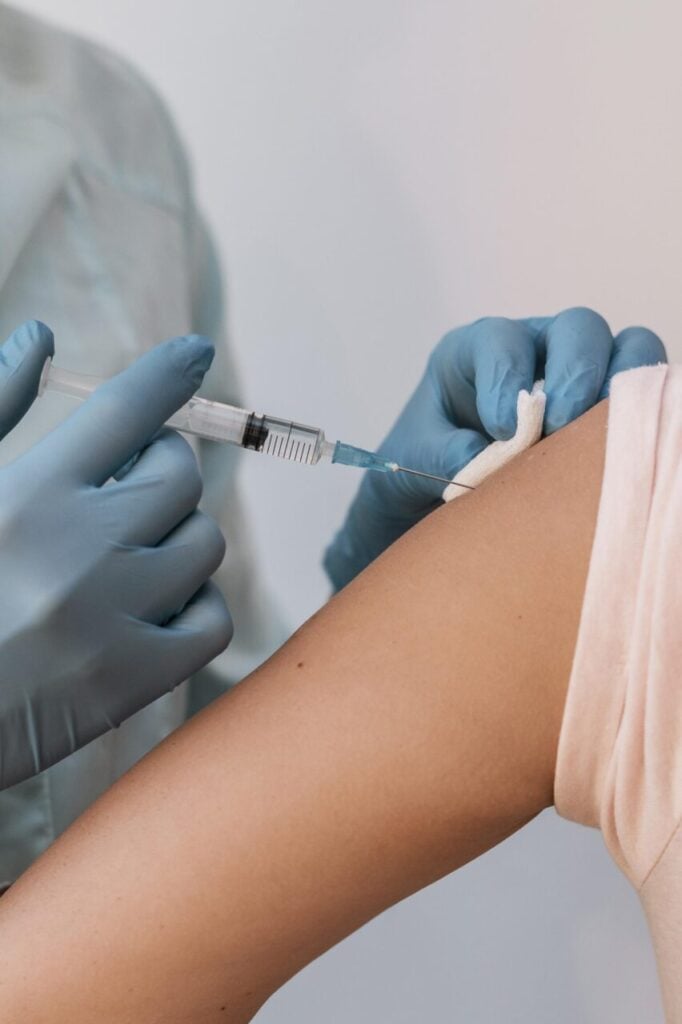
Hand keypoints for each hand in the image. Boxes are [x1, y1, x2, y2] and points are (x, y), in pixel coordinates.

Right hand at [0, 321, 231, 789]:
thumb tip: (43, 336)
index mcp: (28, 495)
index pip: (125, 409)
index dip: (168, 373)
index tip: (195, 352)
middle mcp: (78, 551)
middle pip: (179, 474)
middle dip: (159, 467)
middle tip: (126, 485)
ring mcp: (112, 620)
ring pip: (204, 543)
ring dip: (177, 536)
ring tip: (129, 551)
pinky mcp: (131, 683)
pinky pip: (212, 621)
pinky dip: (194, 606)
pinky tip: (153, 606)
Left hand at [324, 307, 665, 588]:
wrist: (433, 496)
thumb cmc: (422, 465)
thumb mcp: (411, 460)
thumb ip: (440, 455)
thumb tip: (481, 460)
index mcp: (475, 351)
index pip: (501, 340)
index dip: (507, 375)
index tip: (502, 427)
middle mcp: (535, 348)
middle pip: (578, 328)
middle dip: (576, 373)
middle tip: (561, 425)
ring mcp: (579, 374)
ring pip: (627, 350)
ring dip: (621, 390)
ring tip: (600, 441)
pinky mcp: (606, 407)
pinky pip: (643, 395)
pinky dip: (640, 417)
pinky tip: (618, 454)